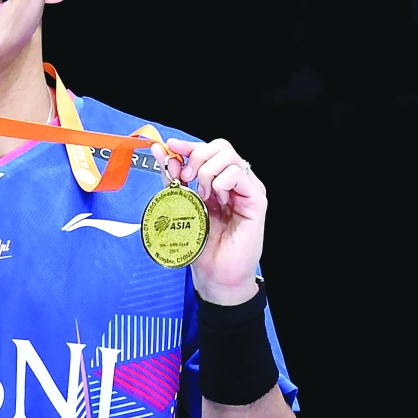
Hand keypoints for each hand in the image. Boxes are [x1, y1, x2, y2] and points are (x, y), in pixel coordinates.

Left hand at [151, 138, 265, 304]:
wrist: (214, 273)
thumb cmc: (200, 243)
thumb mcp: (180, 203)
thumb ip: (172, 177)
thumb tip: (160, 150)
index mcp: (218, 180)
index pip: (208, 149)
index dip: (188, 145)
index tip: (171, 146)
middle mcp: (235, 181)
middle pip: (220, 146)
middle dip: (197, 157)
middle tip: (186, 179)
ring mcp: (247, 189)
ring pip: (229, 156)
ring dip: (207, 171)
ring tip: (202, 194)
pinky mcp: (256, 200)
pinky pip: (238, 174)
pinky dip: (221, 182)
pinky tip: (217, 199)